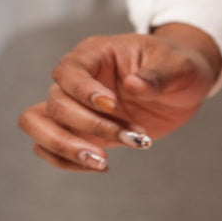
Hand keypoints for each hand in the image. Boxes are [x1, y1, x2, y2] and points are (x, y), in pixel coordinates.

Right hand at [18, 23, 221, 170]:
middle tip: (134, 139)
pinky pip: (50, 146)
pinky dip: (67, 161)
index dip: (83, 91)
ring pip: (38, 124)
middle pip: (55, 103)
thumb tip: (134, 85)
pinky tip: (101, 166)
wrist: (184, 84)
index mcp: (96, 54)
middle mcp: (78, 80)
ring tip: (103, 162)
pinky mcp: (82, 130)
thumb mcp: (179, 66)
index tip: (113, 106)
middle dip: (92, 126)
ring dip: (66, 147)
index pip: (68, 70)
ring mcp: (76, 106)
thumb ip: (159, 75)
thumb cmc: (179, 66)